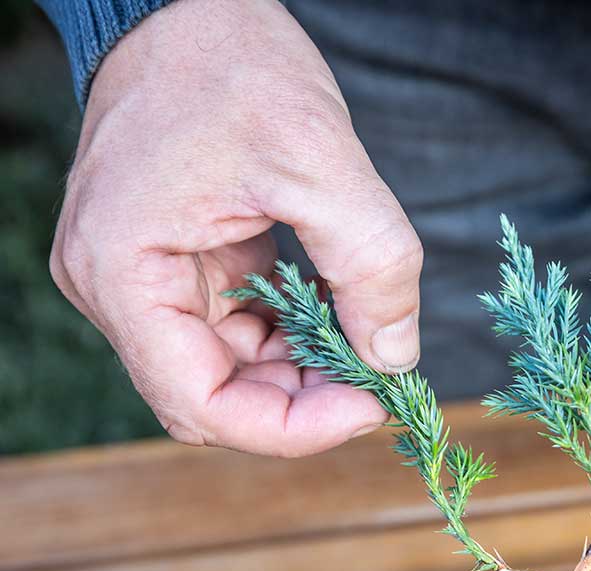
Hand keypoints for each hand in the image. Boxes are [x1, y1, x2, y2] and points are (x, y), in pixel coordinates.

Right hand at [50, 0, 420, 454]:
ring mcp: (140, 276)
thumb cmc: (235, 64)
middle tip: (380, 380)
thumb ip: (370, 267)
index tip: (370, 406)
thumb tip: (395, 359)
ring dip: (299, 369)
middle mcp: (115, 286)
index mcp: (123, 270)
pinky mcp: (171, 260)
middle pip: (214, 394)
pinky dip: (287, 331)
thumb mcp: (322, 161)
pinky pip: (232, 325)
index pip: (200, 405)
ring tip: (365, 342)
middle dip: (301, 400)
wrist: (190, 2)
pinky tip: (337, 313)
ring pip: (226, 366)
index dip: (290, 428)